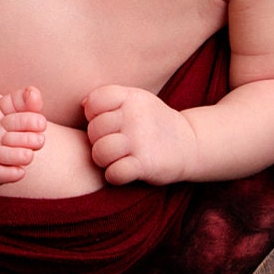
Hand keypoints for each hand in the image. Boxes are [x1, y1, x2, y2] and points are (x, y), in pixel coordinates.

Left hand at [81, 85, 199, 184]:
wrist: (189, 144)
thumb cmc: (154, 123)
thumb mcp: (137, 101)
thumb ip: (110, 99)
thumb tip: (83, 105)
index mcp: (131, 97)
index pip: (94, 101)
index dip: (93, 115)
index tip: (107, 123)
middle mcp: (135, 116)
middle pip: (94, 130)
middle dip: (98, 140)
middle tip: (112, 144)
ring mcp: (141, 140)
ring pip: (100, 152)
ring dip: (104, 160)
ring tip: (116, 158)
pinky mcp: (146, 164)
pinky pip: (114, 174)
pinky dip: (114, 176)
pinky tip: (123, 171)